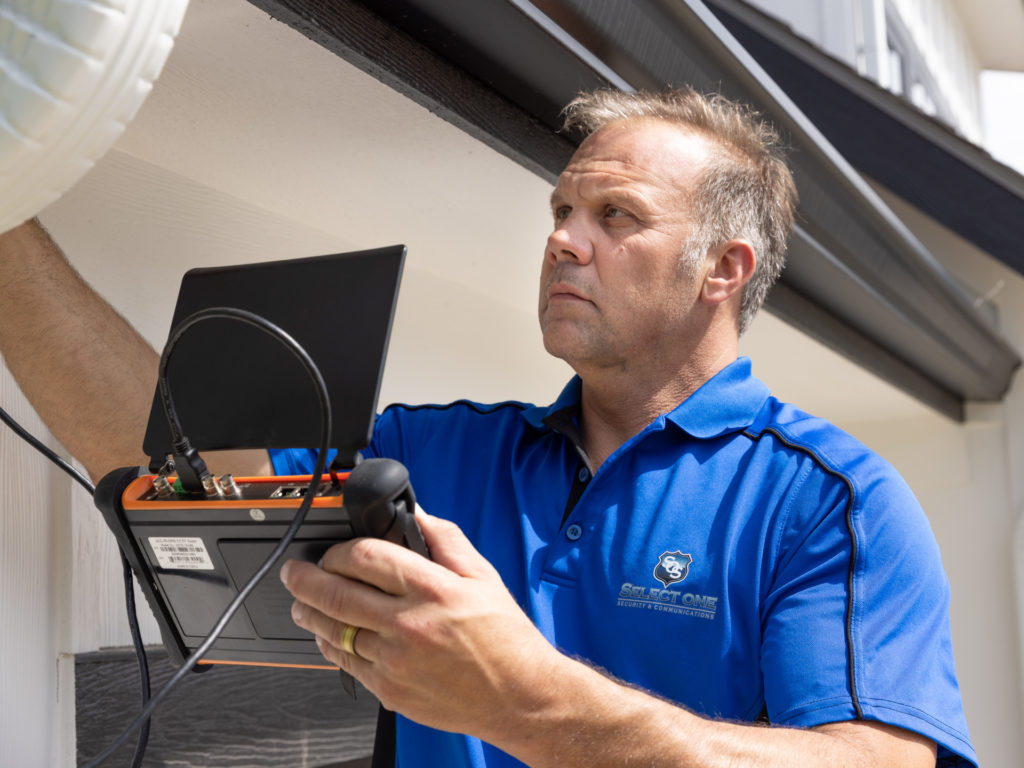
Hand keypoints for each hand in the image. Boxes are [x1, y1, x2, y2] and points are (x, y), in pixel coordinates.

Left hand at [279, 508, 561, 739]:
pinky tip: (328, 634)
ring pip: (334, 630)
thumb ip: (446, 539)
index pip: (366, 557)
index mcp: (433, 589)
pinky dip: (329, 645)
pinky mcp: (390, 689)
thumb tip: (417, 513)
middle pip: (336, 593)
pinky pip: (346, 663)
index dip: (339, 550)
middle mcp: (410, 624)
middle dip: (304, 578)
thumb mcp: (482, 576)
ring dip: (309, 612)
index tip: (332, 551)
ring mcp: (396, 660)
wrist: (519, 695)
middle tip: (293, 571)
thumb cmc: (504, 639)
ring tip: (301, 603)